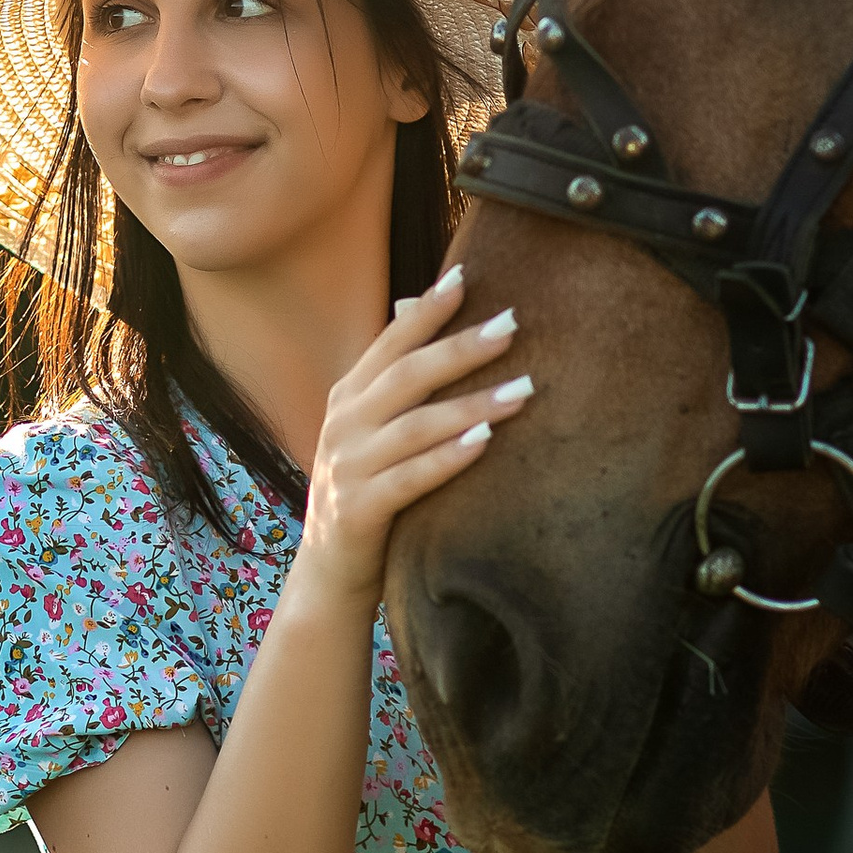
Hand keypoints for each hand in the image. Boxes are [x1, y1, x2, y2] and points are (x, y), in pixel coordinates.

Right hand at [295, 265, 530, 610]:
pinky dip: (447, 458)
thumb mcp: (373, 434)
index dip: (426, 311)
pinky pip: (410, 479)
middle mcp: (343, 426)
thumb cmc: (367, 494)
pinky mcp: (358, 510)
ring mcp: (347, 468)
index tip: (466, 277)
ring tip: (522, 389)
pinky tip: (484, 443)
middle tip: (512, 326)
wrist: (330, 575)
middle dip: (460, 348)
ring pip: (415, 426)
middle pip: (406, 376)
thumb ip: (396, 386)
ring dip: (471, 405)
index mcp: (348, 399)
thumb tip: (423, 315)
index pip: (390, 343)